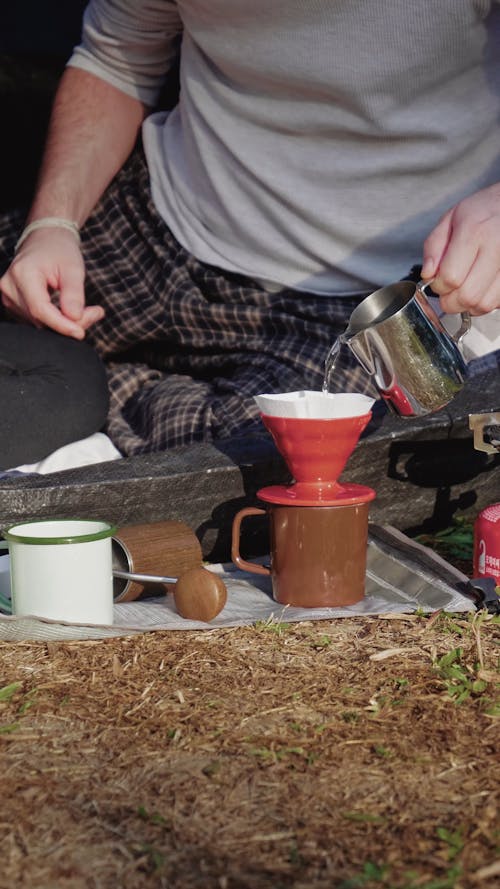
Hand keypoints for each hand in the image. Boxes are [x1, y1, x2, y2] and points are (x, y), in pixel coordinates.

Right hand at [0, 228, 104, 337]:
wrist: (45, 239)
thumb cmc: (60, 250)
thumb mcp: (73, 268)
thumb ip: (74, 294)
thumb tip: (75, 318)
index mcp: (22, 274)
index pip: (40, 309)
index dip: (61, 325)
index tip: (81, 333)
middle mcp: (10, 287)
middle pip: (40, 318)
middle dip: (68, 323)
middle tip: (95, 313)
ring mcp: (8, 296)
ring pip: (39, 322)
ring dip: (64, 322)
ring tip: (85, 310)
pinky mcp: (13, 304)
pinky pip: (37, 320)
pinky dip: (56, 320)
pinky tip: (70, 311)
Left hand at [421, 183, 499, 315]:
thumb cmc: (483, 210)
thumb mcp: (450, 219)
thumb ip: (434, 247)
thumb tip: (428, 275)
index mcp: (475, 231)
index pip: (450, 277)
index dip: (438, 286)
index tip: (438, 282)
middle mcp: (496, 247)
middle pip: (468, 295)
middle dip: (451, 301)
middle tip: (448, 292)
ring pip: (485, 304)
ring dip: (468, 305)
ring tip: (464, 290)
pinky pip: (498, 301)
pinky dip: (485, 302)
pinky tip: (480, 289)